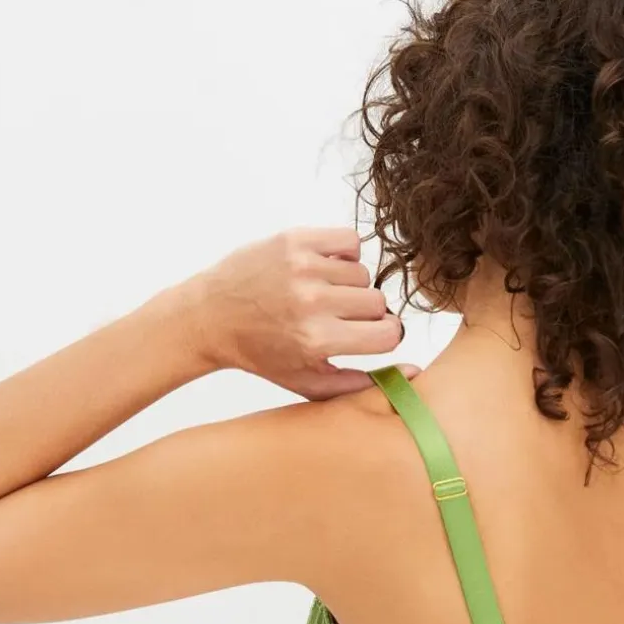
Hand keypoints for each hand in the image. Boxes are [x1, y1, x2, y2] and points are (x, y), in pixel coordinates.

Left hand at [182, 226, 416, 397]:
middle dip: (368, 313)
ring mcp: (303, 267)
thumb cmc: (261, 355)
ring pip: (364, 274)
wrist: (210, 317)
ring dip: (351, 286)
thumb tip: (413, 372)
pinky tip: (327, 270)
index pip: (388, 332)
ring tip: (325, 295)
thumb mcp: (307, 382)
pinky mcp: (294, 240)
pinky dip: (345, 255)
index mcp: (318, 340)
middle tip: (342, 318)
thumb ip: (359, 383)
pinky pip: (350, 241)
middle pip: (379, 302)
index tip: (370, 336)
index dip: (384, 336)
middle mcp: (312, 302)